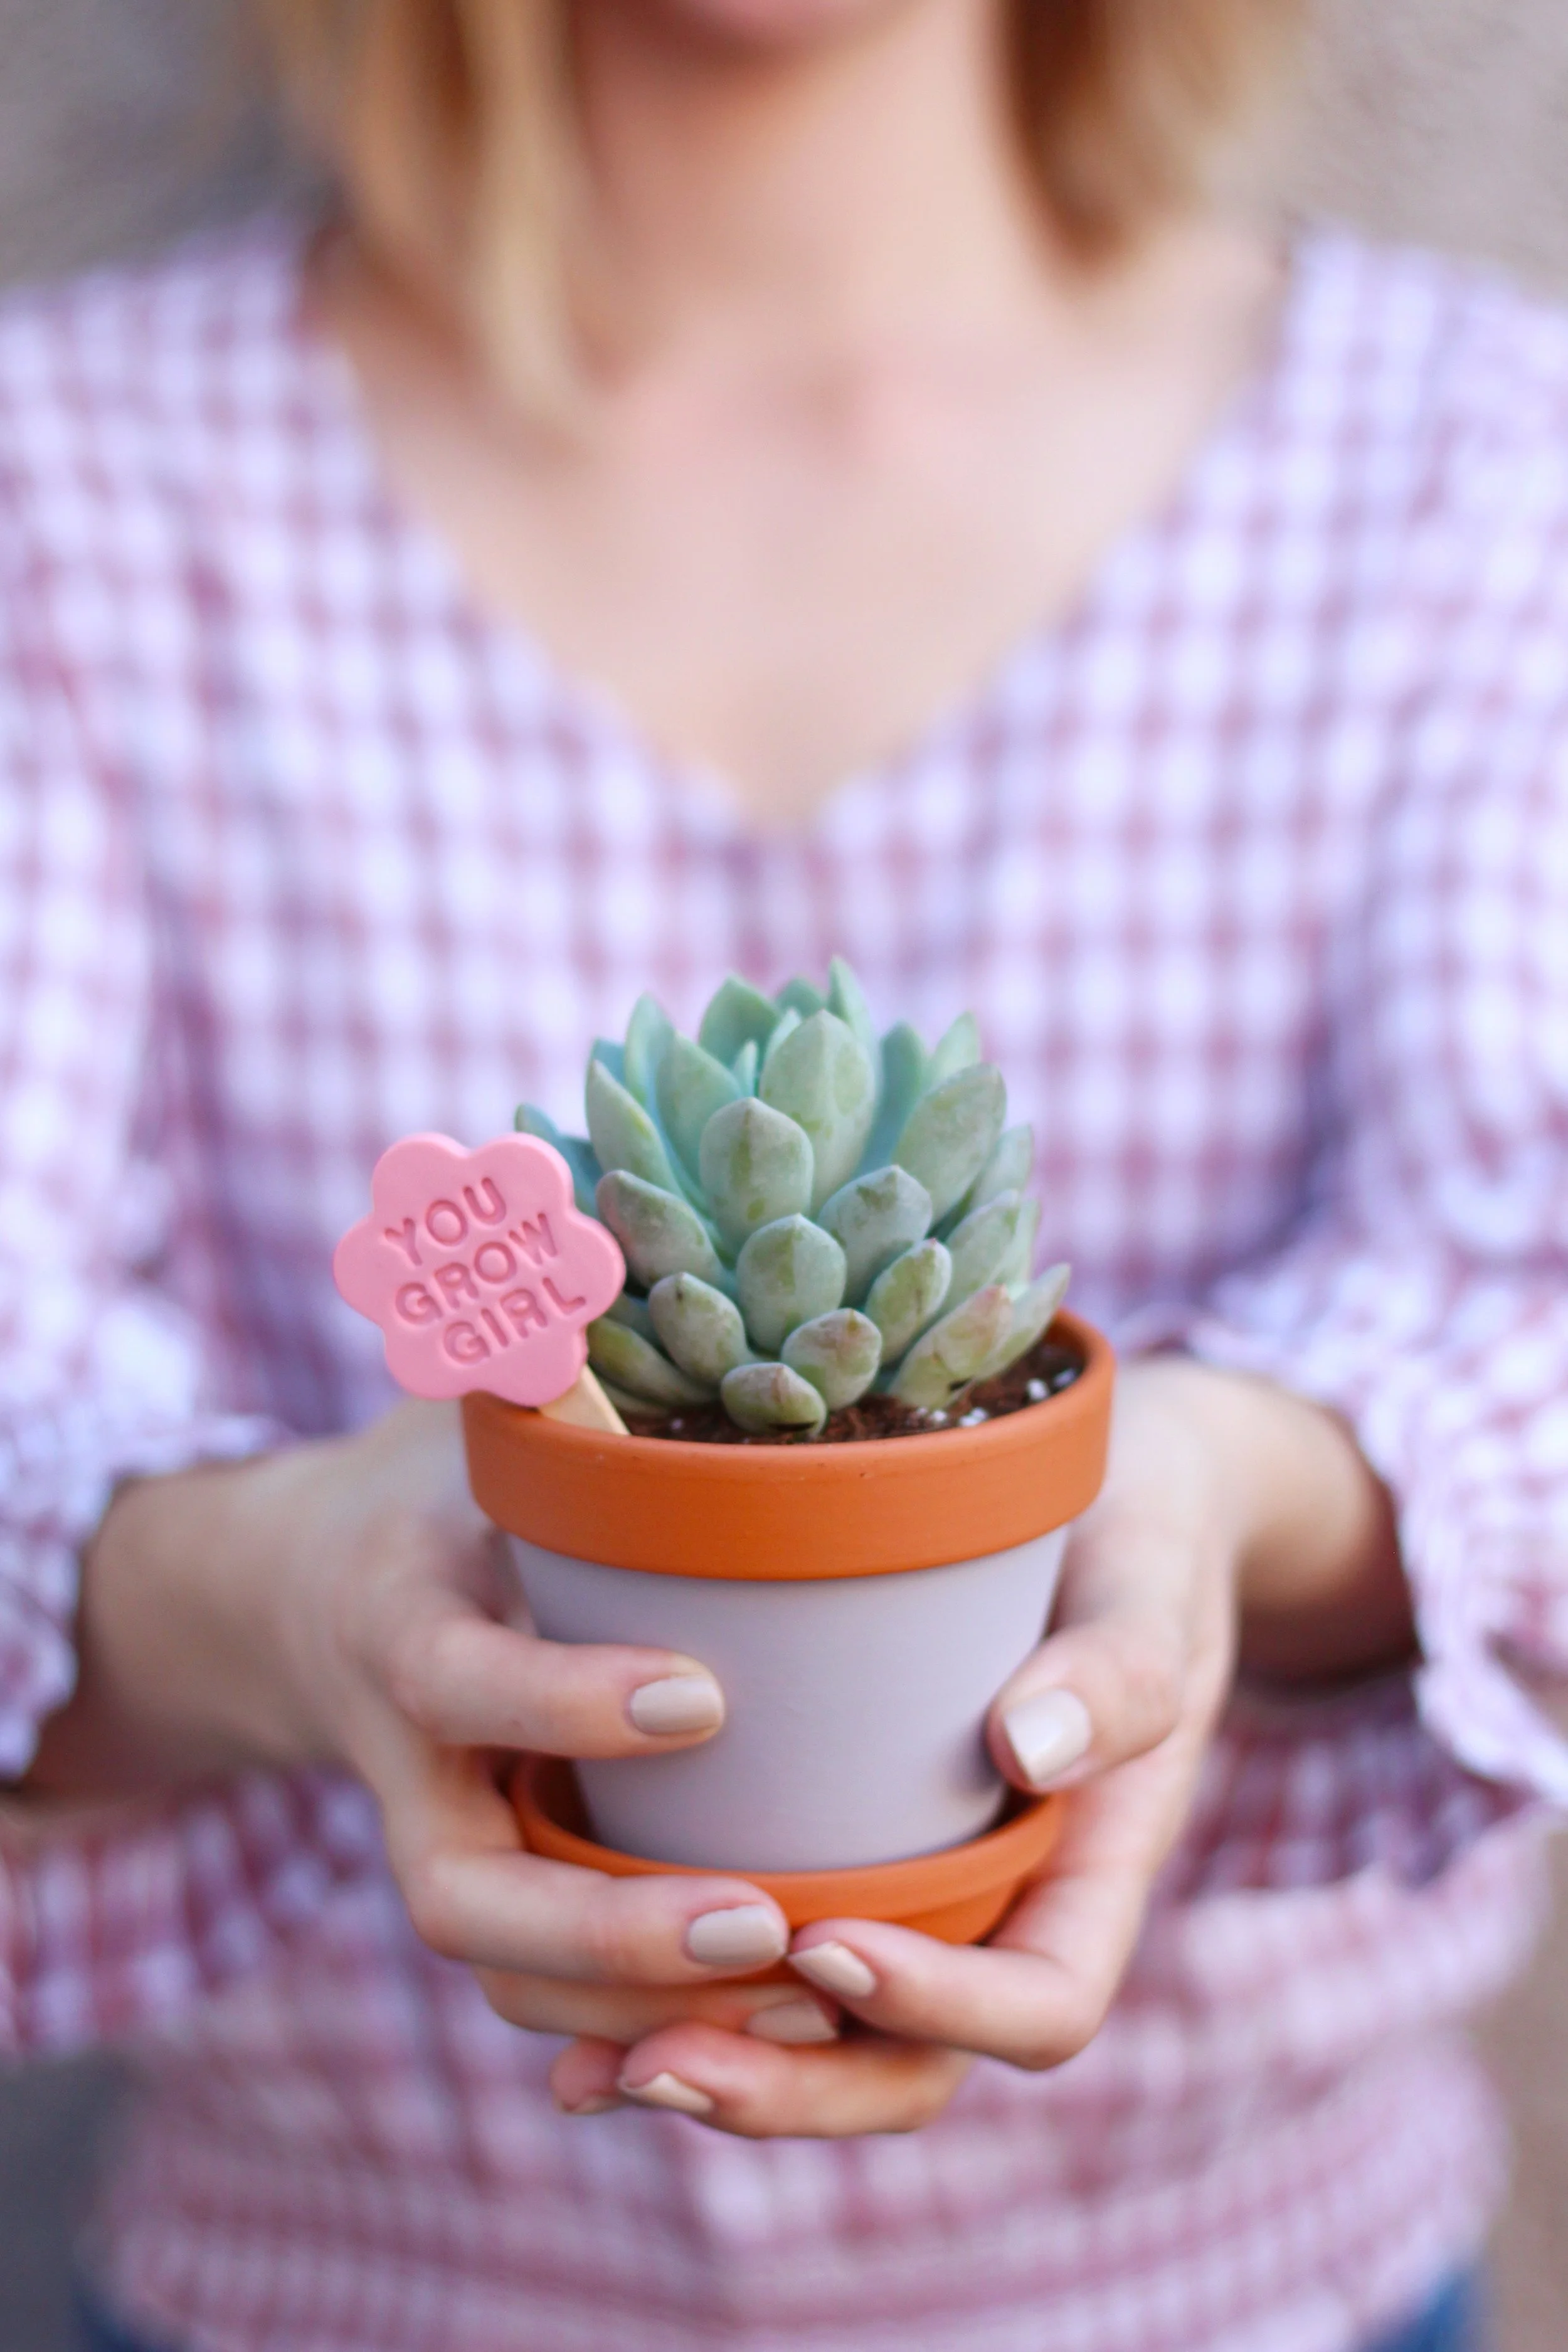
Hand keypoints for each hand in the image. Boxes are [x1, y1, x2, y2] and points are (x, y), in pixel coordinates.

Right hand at [28, 1403, 840, 2052]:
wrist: (313, 1595)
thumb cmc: (431, 1482)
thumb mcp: (462, 1406)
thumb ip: (519, 1344)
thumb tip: (586, 1220)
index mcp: (401, 1625)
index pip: (462, 1684)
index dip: (565, 1702)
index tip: (703, 1698)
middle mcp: (406, 1759)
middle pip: (463, 1896)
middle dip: (604, 1929)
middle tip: (762, 1926)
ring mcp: (440, 1835)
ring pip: (509, 1971)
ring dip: (643, 2006)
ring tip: (807, 2000)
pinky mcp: (490, 1879)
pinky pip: (544, 1984)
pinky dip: (639, 2019)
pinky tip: (776, 2016)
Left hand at [540, 1357, 1411, 2134]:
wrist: (1112, 1506)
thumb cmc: (1140, 1543)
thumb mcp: (1148, 1588)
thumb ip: (1117, 1670)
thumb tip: (1028, 1750)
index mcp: (1092, 1876)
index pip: (1041, 2002)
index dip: (939, 2005)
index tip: (825, 1944)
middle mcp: (1002, 1915)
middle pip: (911, 2069)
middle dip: (789, 2088)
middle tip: (659, 2064)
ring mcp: (921, 1902)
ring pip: (825, 2045)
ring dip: (716, 2070)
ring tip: (591, 2073)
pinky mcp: (843, 1859)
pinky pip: (768, 1967)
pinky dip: (677, 2004)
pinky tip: (568, 2029)